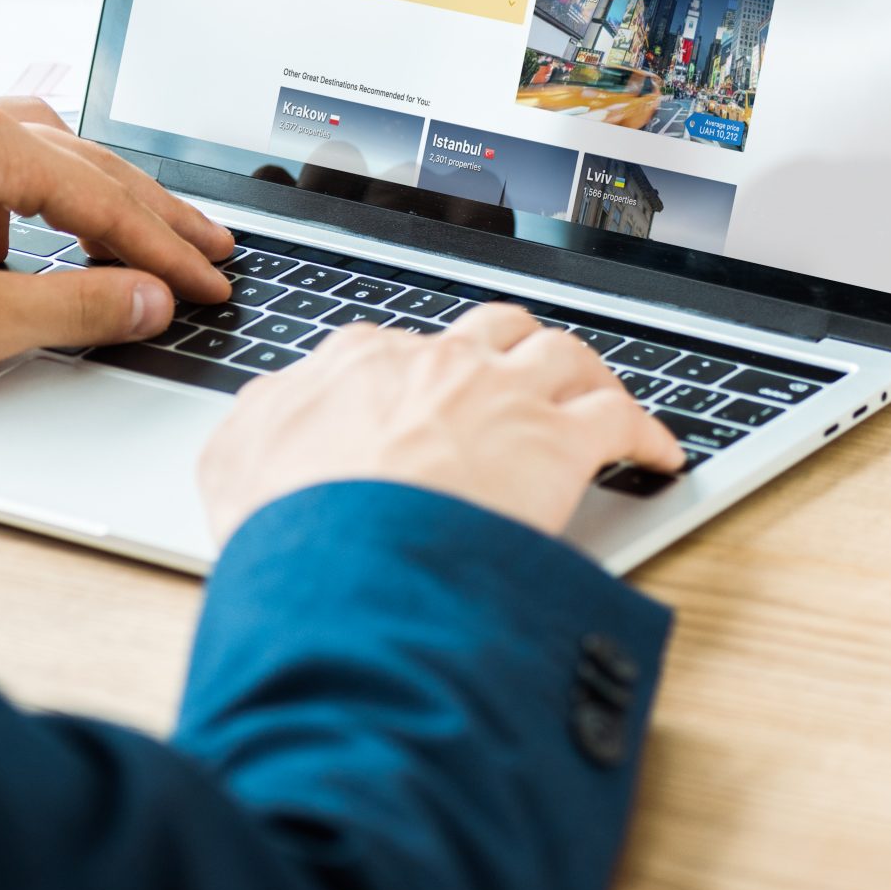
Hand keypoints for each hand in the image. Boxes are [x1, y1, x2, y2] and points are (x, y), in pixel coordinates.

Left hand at [0, 98, 232, 379]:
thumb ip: (75, 308)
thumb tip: (149, 301)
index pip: (109, 200)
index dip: (170, 250)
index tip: (214, 283)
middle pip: (90, 165)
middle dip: (155, 216)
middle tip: (211, 251)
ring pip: (48, 152)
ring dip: (103, 196)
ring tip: (147, 235)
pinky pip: (1, 159)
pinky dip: (47, 191)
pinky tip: (50, 224)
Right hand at [196, 303, 685, 543]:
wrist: (348, 559)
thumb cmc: (292, 523)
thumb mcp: (233, 463)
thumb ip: (253, 427)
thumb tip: (261, 416)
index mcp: (361, 362)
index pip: (398, 348)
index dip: (421, 371)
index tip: (431, 395)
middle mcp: (439, 362)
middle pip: (494, 330)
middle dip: (513, 347)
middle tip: (524, 374)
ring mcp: (503, 394)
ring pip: (563, 355)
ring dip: (583, 374)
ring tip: (595, 397)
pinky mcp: (560, 440)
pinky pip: (620, 419)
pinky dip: (644, 431)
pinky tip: (657, 453)